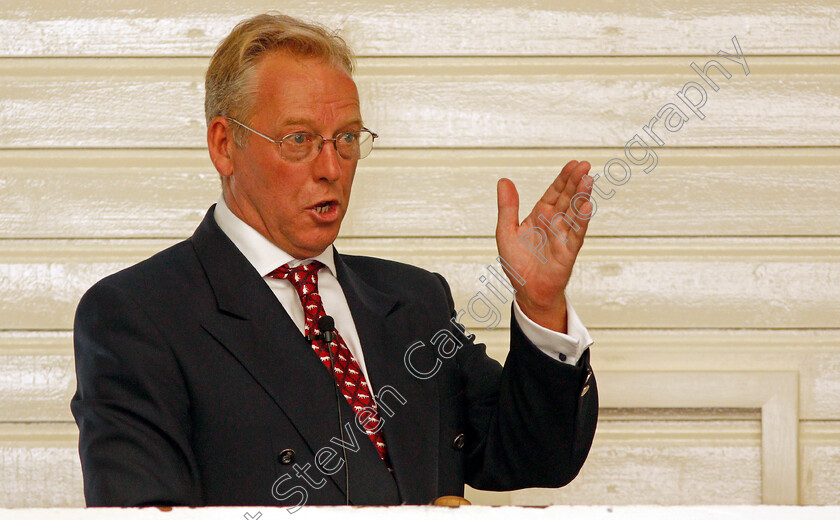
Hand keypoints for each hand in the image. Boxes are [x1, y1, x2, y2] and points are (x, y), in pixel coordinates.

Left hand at [495, 160, 593, 332]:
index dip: (564, 178)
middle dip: (576, 181)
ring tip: (588, 180)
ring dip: (582, 196)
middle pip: (568, 198)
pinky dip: (582, 220)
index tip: (573, 164)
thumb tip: (503, 180)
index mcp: (541, 215)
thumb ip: (507, 207)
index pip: (555, 192)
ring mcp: (563, 235)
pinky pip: (576, 233)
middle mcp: (555, 222)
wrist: (526, 290)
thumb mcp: (506, 231)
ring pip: (575, 212)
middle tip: (585, 166)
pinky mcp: (568, 250)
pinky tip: (587, 206)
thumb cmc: (518, 263)